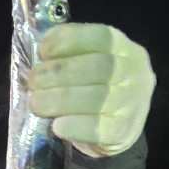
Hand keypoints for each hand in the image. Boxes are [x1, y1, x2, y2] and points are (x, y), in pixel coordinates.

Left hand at [28, 23, 155, 156]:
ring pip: (99, 99)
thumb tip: (39, 56)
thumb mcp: (87, 62)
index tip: (43, 51)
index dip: (70, 41)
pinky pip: (101, 129)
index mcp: (123, 48)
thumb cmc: (95, 88)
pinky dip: (76, 126)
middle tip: (34, 81)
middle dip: (61, 72)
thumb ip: (68, 55)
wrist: (118, 127)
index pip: (102, 36)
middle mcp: (134, 72)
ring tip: (37, 103)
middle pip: (100, 67)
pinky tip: (57, 126)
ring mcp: (134, 103)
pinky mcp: (125, 131)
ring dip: (62, 100)